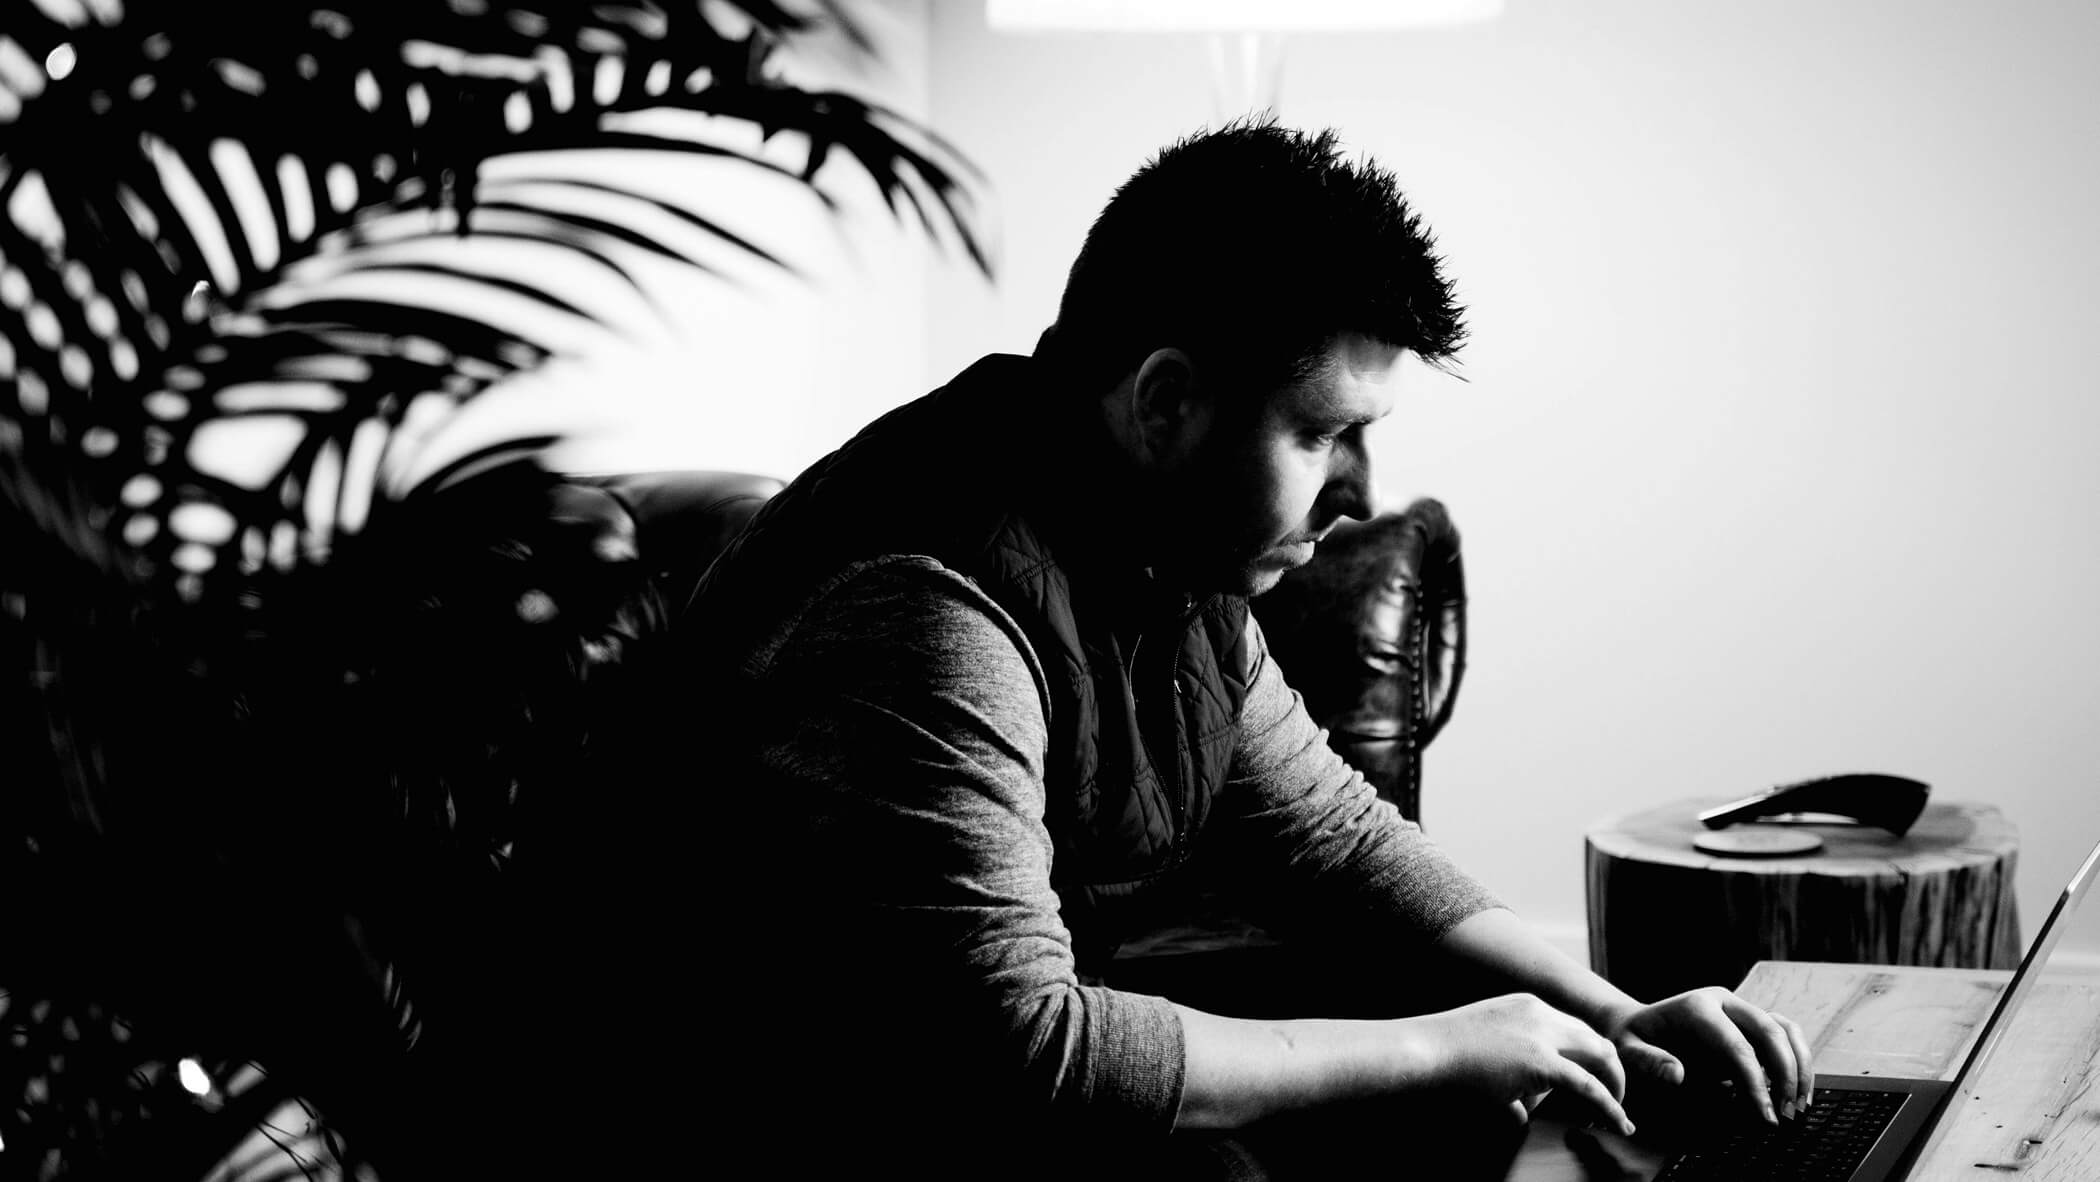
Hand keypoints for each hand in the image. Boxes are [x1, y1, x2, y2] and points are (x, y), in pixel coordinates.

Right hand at [1407, 992, 1635, 1135]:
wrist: (1426, 1049)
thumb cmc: (1444, 1054)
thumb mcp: (1487, 1048)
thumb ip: (1511, 1068)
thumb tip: (1526, 1106)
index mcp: (1527, 1006)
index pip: (1574, 1030)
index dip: (1590, 1057)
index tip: (1595, 1079)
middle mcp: (1540, 1014)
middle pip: (1595, 1039)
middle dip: (1612, 1071)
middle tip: (1615, 1098)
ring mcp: (1541, 1034)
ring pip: (1600, 1056)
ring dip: (1614, 1084)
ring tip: (1616, 1112)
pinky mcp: (1540, 1061)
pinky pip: (1588, 1085)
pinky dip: (1609, 1104)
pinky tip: (1617, 1121)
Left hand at [1599, 987, 1814, 1123]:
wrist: (1635, 1026)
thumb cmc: (1630, 1041)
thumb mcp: (1626, 1051)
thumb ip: (1648, 1061)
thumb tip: (1678, 1076)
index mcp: (1696, 1007)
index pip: (1737, 1045)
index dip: (1755, 1082)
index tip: (1765, 1115)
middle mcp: (1724, 1002)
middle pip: (1770, 1032)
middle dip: (1786, 1075)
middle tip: (1787, 1115)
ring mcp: (1739, 1011)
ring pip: (1785, 1029)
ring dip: (1800, 1067)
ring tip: (1799, 1107)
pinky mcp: (1749, 1024)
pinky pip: (1785, 1036)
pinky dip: (1797, 1062)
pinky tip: (1795, 1094)